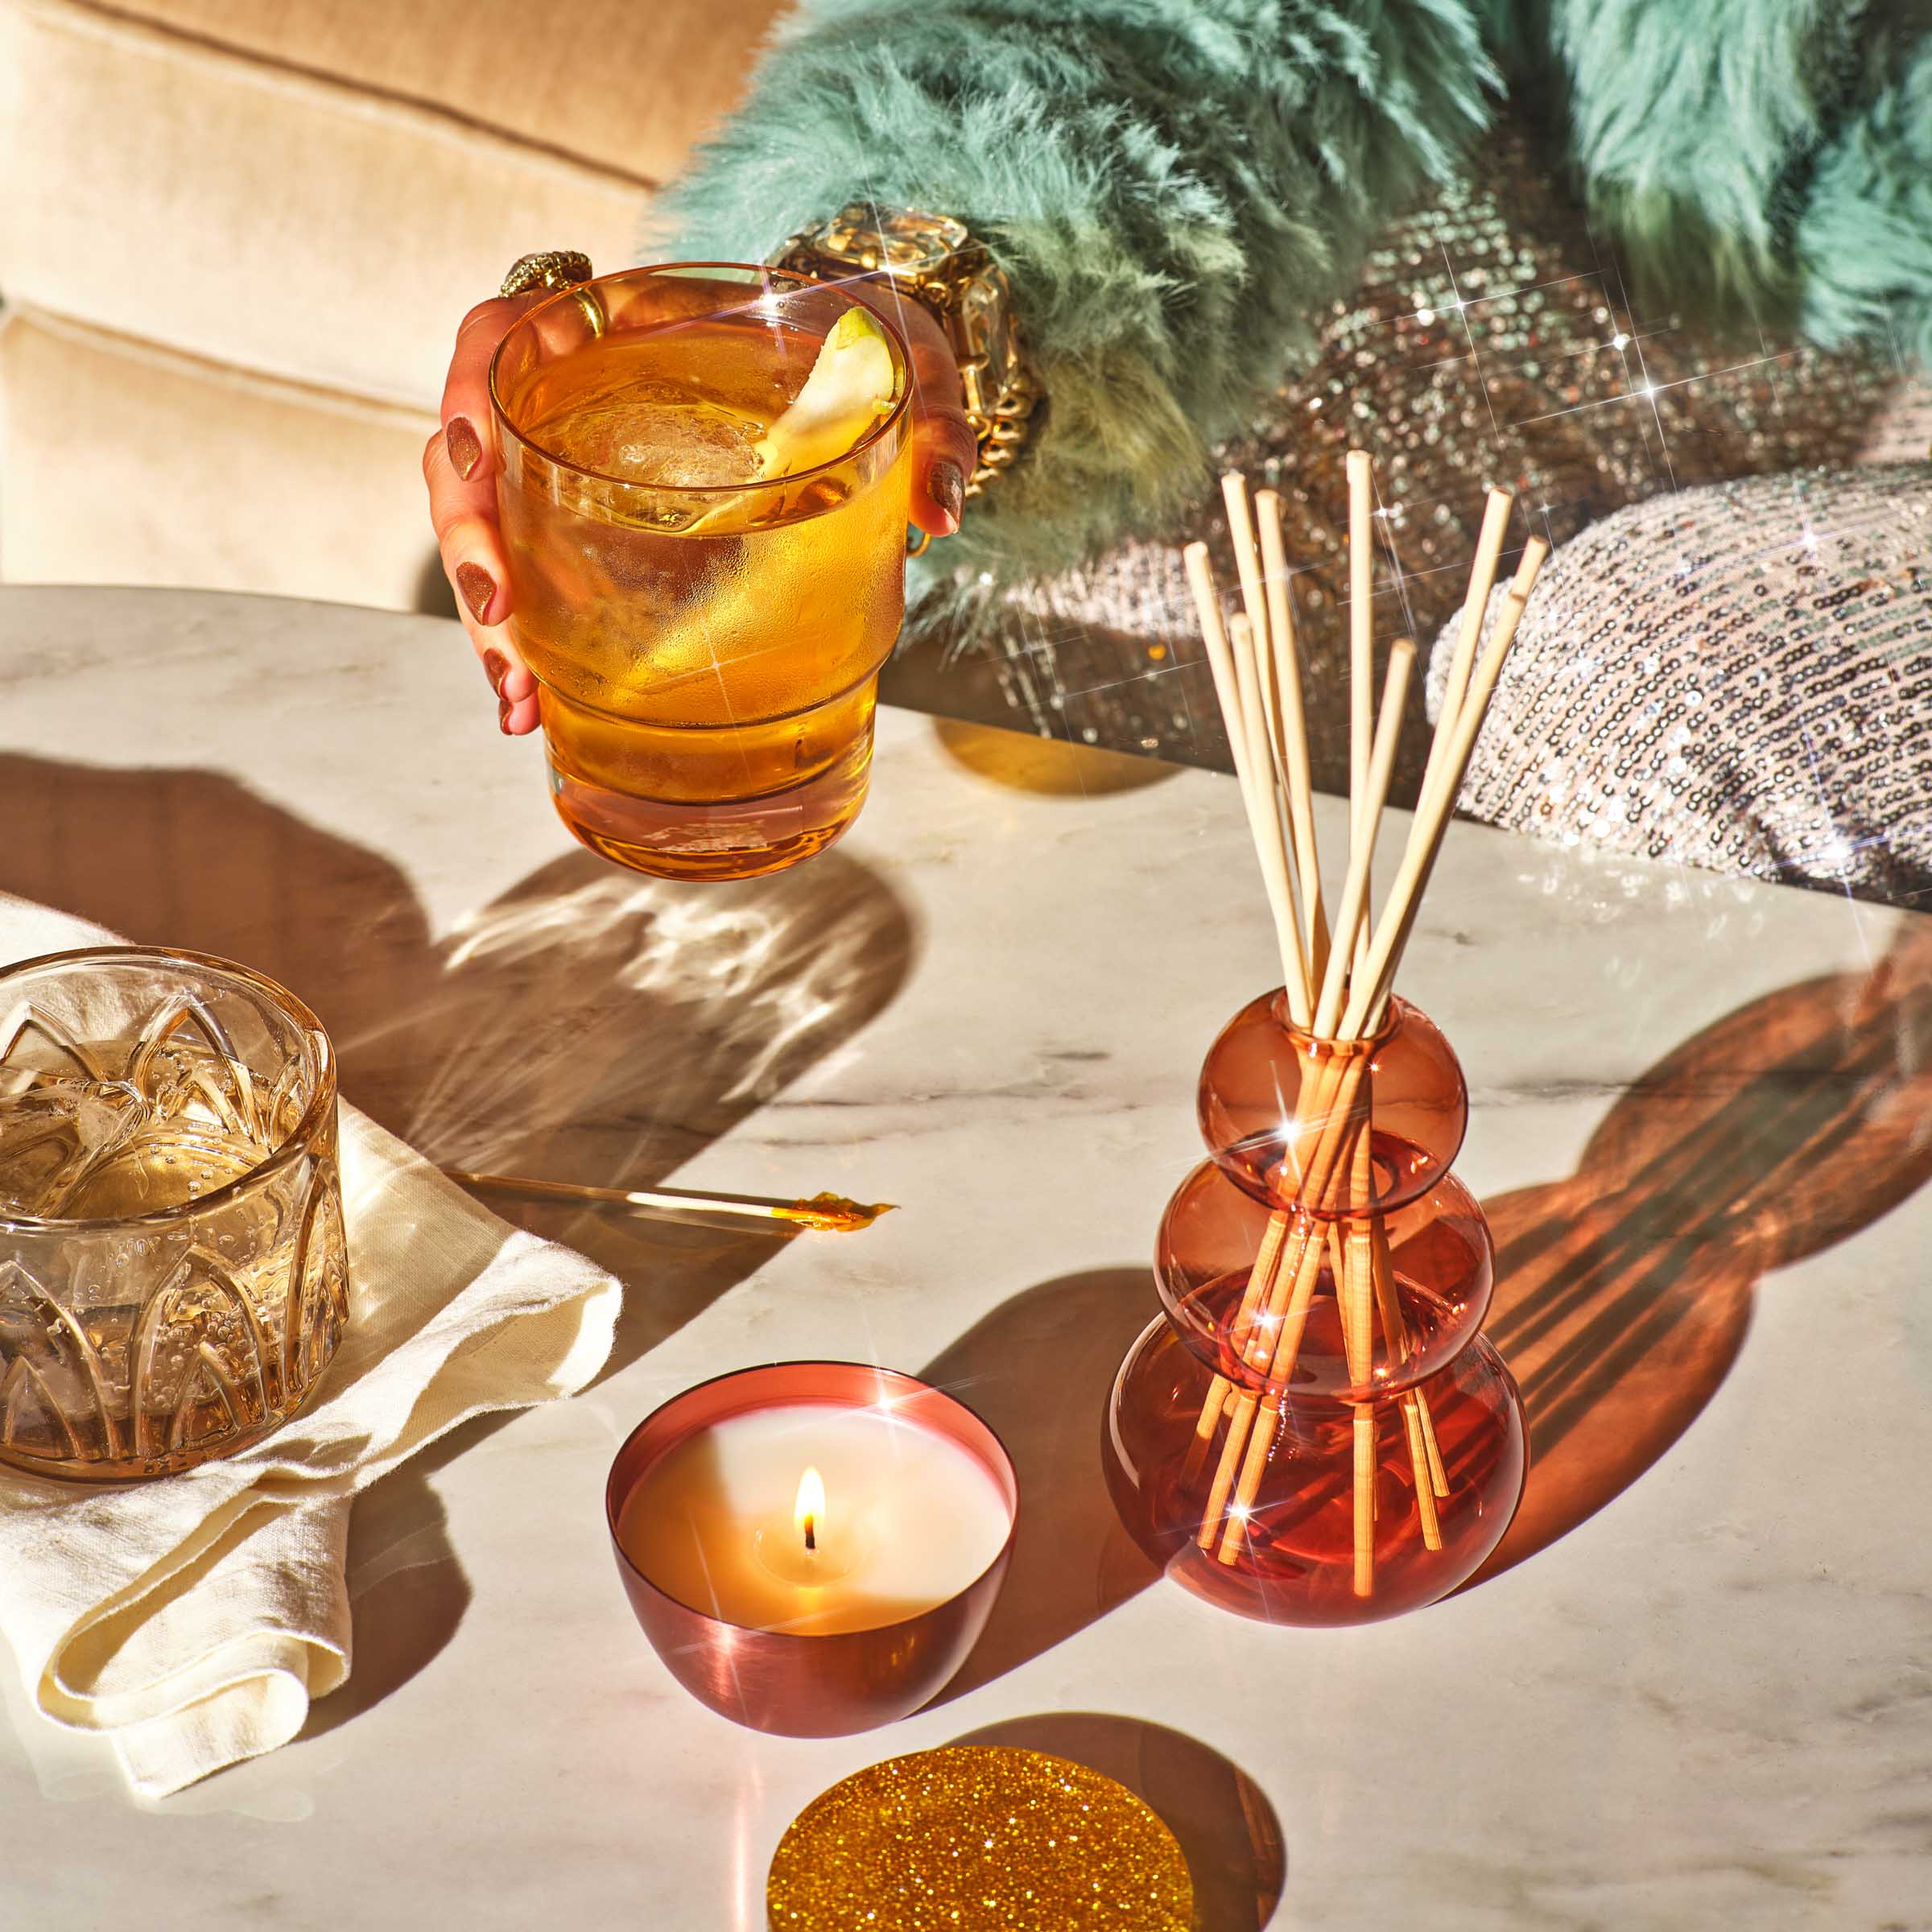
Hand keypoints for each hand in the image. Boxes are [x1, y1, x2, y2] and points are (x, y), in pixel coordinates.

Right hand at [425, 279, 975, 736]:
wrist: (866, 366)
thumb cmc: (871, 343)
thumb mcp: (906, 358)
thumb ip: (930, 417)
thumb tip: (939, 510)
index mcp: (632, 320)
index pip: (506, 325)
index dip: (471, 384)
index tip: (474, 454)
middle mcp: (582, 386)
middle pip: (471, 448)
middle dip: (469, 542)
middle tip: (504, 625)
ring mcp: (581, 459)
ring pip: (489, 524)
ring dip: (488, 616)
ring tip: (519, 697)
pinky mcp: (598, 522)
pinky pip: (533, 573)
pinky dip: (527, 640)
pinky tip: (538, 704)